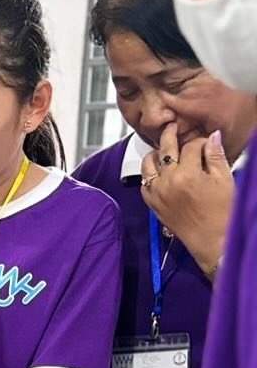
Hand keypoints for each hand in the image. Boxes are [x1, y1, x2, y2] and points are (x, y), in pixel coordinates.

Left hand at [141, 124, 231, 278]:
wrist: (212, 240)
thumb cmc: (222, 212)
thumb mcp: (224, 179)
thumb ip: (215, 156)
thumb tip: (211, 136)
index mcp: (187, 174)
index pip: (190, 146)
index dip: (200, 142)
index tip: (206, 144)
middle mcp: (167, 182)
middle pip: (164, 150)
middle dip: (169, 135)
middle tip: (171, 127)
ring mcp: (157, 194)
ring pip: (148, 165)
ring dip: (155, 155)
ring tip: (163, 150)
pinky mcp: (152, 205)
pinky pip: (144, 183)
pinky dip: (149, 174)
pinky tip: (158, 171)